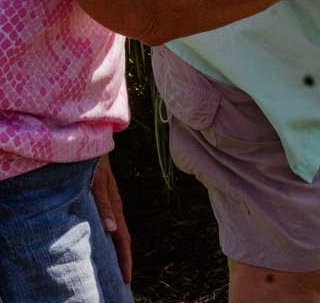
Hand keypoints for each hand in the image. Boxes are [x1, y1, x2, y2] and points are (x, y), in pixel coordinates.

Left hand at [91, 155, 131, 283]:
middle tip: (122, 279)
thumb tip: (112, 230)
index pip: (123, 239)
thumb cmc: (93, 161)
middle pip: (122, 238)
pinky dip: (109, 237)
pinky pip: (108, 222)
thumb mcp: (97, 182)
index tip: (126, 279)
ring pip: (116, 230)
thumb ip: (103, 205)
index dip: (125, 259)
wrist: (92, 140)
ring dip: (116, 249)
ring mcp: (110, 201)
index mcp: (116, 206)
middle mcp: (115, 206)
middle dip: (123, 259)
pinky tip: (104, 240)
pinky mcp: (102, 197)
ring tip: (115, 265)